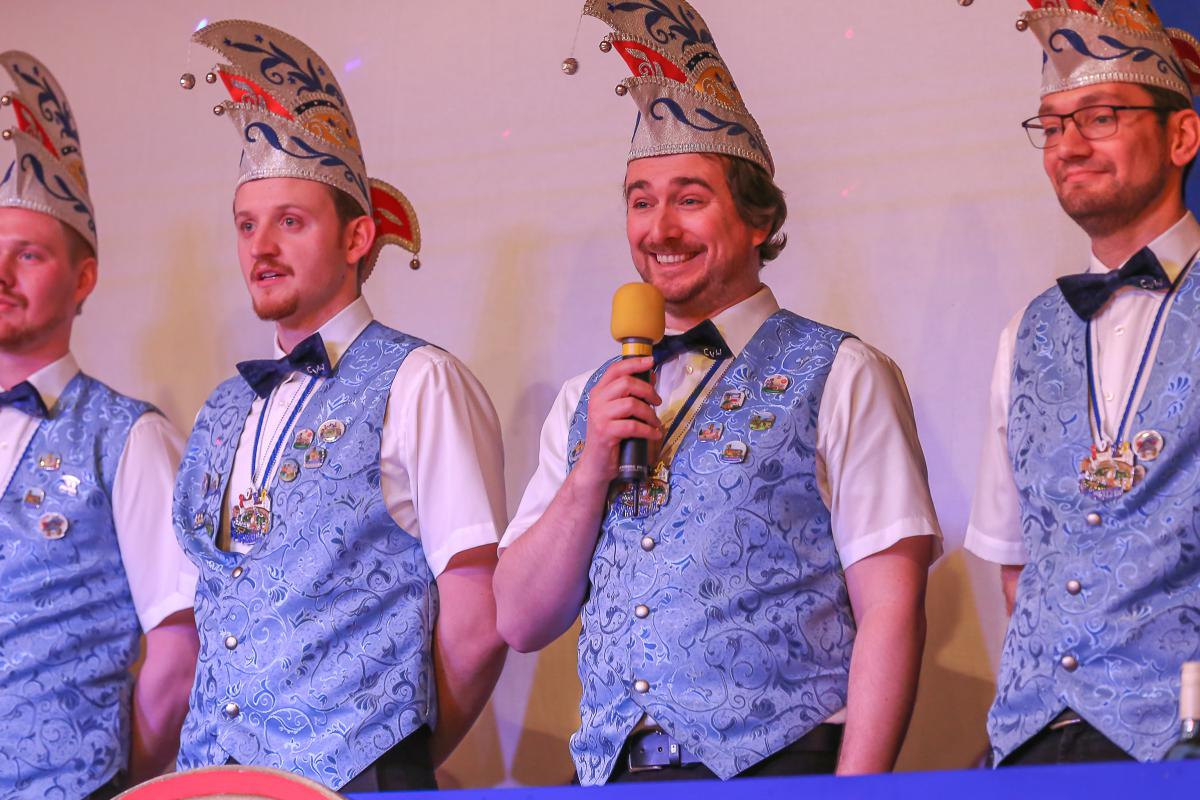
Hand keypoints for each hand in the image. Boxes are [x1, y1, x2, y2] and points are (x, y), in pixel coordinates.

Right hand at [574, 356, 660, 487]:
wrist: (596, 464)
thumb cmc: (609, 437)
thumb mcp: (618, 412)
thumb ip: (630, 395)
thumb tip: (651, 377)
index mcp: (599, 392)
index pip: (616, 369)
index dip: (634, 363)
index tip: (651, 361)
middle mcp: (597, 401)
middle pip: (626, 383)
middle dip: (647, 390)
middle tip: (657, 401)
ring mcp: (600, 417)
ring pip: (631, 404)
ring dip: (649, 413)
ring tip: (655, 423)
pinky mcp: (606, 433)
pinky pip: (633, 426)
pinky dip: (648, 430)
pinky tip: (654, 434)